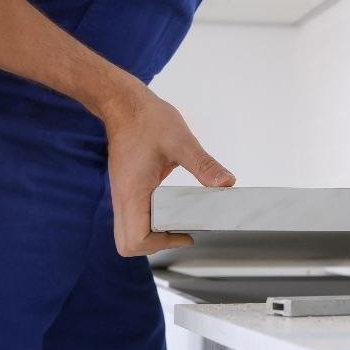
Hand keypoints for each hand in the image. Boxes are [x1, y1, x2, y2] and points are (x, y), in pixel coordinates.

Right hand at [101, 83, 235, 256]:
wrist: (123, 104)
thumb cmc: (146, 119)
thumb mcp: (181, 140)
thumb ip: (204, 164)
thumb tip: (226, 183)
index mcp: (132, 192)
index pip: (134, 240)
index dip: (159, 245)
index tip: (185, 233)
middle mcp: (123, 198)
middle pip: (128, 244)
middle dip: (155, 246)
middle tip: (181, 232)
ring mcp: (123, 195)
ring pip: (129, 233)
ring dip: (153, 235)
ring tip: (180, 223)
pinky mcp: (128, 190)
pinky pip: (134, 218)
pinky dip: (152, 222)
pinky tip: (173, 209)